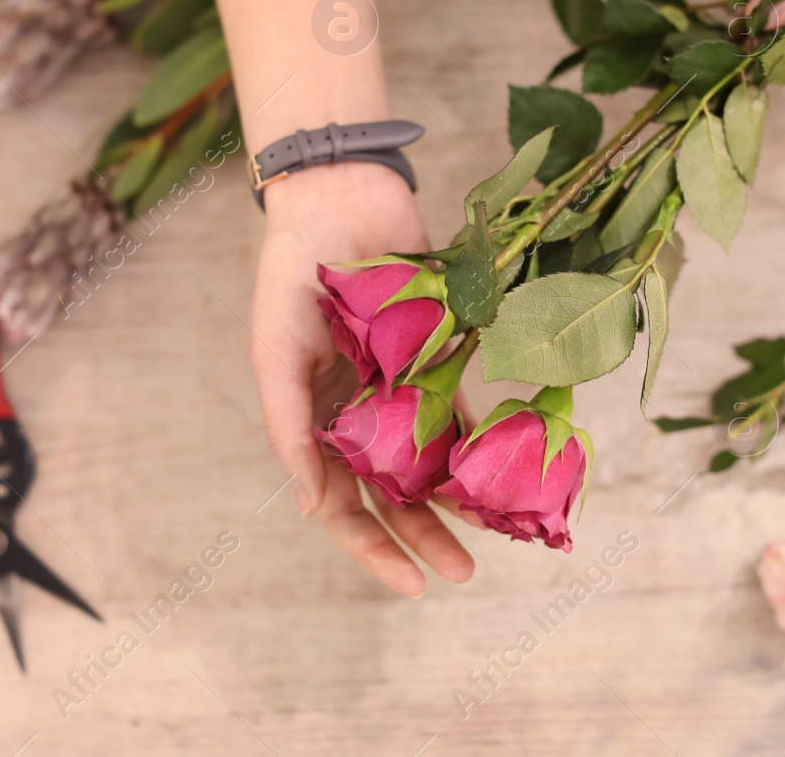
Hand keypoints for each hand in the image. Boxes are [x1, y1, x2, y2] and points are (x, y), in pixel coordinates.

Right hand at [249, 162, 474, 596]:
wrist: (340, 200)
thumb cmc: (291, 280)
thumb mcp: (276, 357)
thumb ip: (290, 430)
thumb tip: (309, 507)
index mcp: (314, 423)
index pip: (341, 507)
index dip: (373, 548)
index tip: (410, 584)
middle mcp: (359, 414)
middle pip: (394, 495)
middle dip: (426, 537)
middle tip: (464, 575)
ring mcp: (400, 387)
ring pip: (433, 460)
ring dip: (459, 499)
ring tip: (498, 534)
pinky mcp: (437, 354)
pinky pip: (463, 407)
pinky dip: (480, 438)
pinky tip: (508, 469)